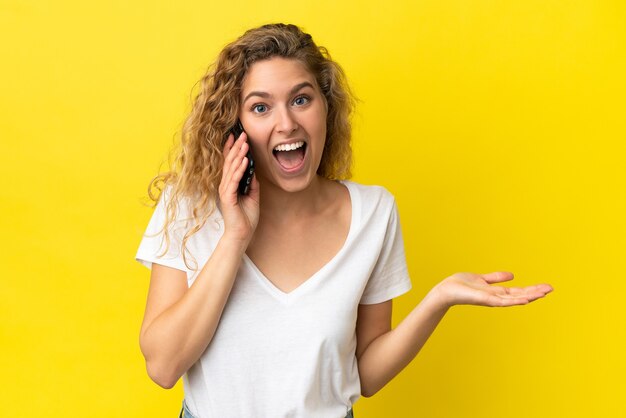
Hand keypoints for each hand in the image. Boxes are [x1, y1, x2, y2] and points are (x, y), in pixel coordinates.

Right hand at [218, 131, 259, 242]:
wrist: (242, 234)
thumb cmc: (246, 218)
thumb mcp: (253, 196)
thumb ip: (252, 183)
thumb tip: (254, 171)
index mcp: (230, 184)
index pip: (230, 163)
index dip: (232, 149)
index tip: (237, 136)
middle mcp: (225, 185)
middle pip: (229, 162)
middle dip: (236, 147)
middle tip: (242, 134)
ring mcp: (225, 190)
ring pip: (231, 168)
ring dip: (238, 154)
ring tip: (244, 143)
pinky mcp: (227, 197)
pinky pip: (234, 180)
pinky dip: (240, 169)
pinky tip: (245, 160)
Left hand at [432, 271, 552, 308]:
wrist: (446, 291)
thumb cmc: (461, 285)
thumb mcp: (482, 278)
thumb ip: (495, 278)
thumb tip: (512, 275)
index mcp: (496, 292)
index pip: (518, 291)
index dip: (532, 289)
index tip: (546, 287)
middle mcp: (496, 297)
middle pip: (520, 295)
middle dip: (535, 292)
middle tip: (551, 289)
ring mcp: (492, 300)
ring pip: (514, 299)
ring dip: (529, 296)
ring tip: (543, 293)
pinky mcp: (485, 300)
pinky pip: (502, 301)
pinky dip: (514, 301)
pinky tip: (525, 300)